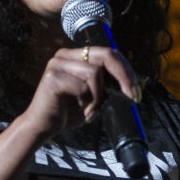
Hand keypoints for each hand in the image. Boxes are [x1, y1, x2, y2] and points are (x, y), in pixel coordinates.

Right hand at [20, 45, 139, 138]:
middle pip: (105, 55)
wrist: (42, 127)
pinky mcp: (53, 77)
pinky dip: (88, 102)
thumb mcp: (93, 96)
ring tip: (92, 110)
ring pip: (95, 72)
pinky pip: (83, 86)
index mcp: (75, 56)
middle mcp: (65, 55)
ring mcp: (57, 63)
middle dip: (124, 76)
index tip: (137, 89)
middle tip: (133, 95)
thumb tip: (133, 84)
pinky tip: (83, 112)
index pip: (108, 53)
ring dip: (100, 95)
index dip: (126, 69)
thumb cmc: (67, 112)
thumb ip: (106, 85)